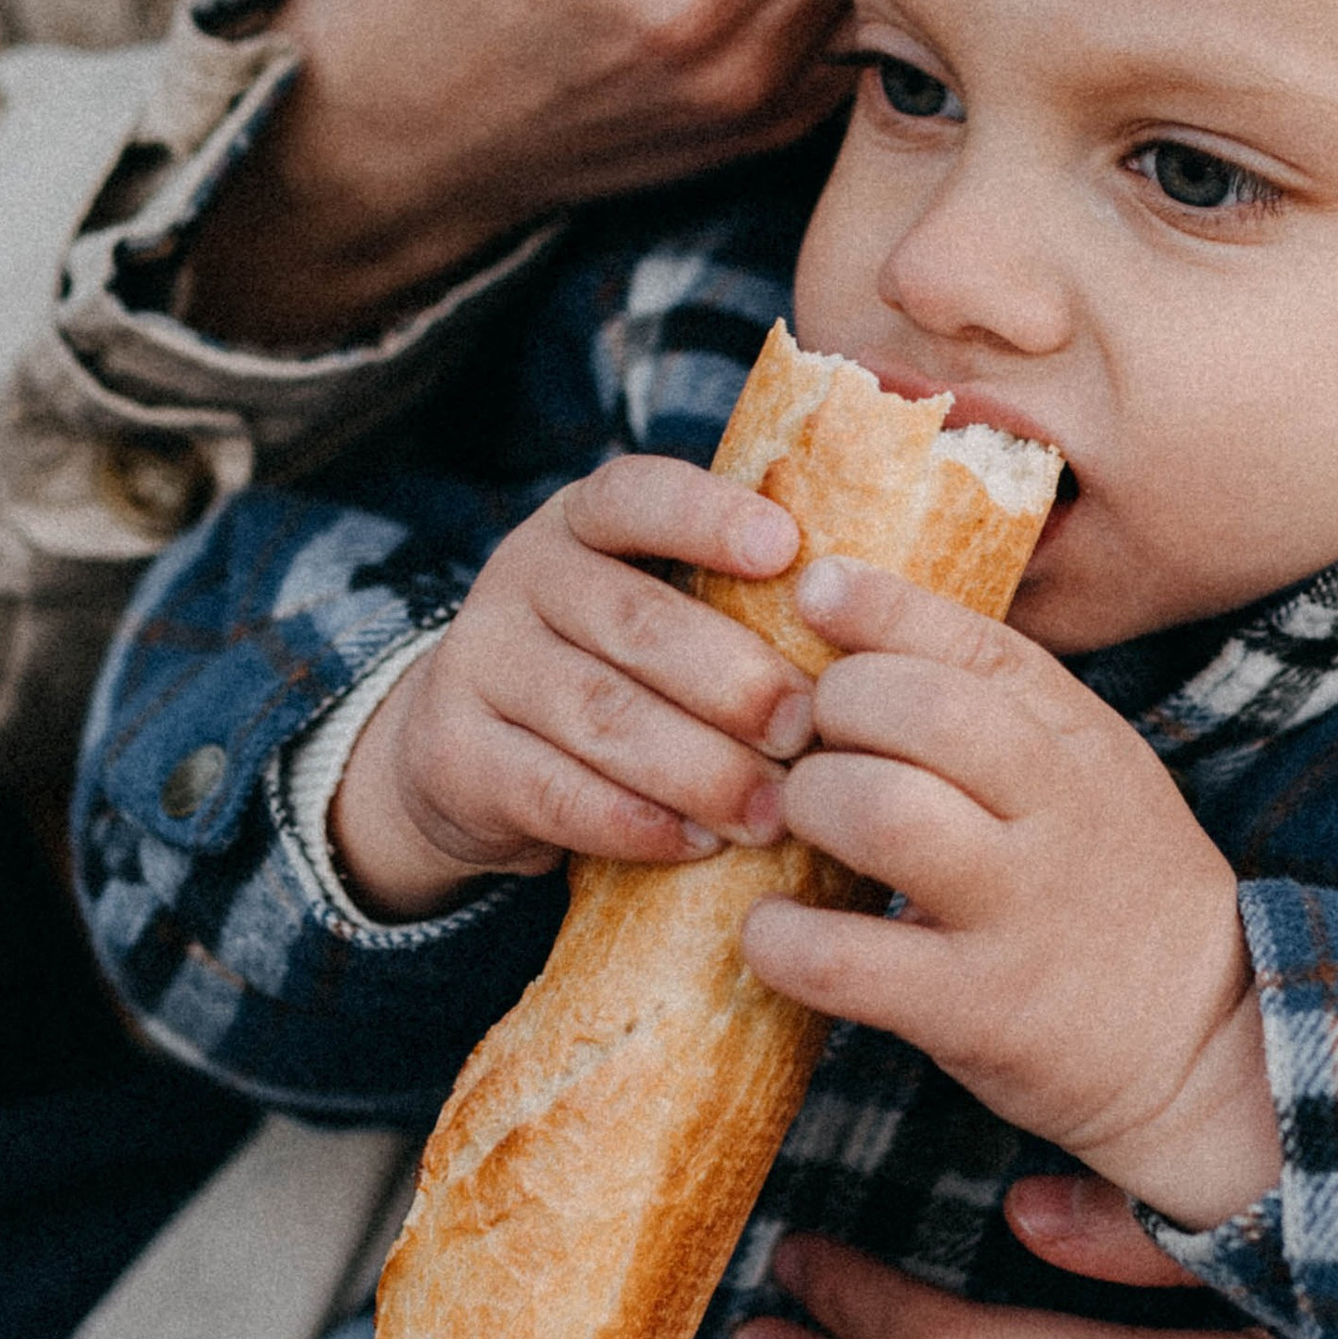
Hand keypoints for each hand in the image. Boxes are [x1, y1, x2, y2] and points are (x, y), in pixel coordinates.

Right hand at [329, 459, 813, 916]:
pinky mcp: (456, 755)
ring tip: (773, 810)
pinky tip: (697, 843)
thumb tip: (882, 627)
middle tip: (809, 730)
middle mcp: (523, 575)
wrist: (467, 752)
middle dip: (734, 681)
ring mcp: (480, 662)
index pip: (637, 495)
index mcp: (583, 520)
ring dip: (699, 769)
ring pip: (601, 715)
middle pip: (636, 622)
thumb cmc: (616, 671)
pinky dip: (634, 822)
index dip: (708, 516)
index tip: (786, 548)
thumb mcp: (653, 607)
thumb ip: (736, 603)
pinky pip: (554, 791)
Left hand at [741, 561, 1276, 1229]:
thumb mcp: (1094, 775)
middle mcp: (1060, 812)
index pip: (977, 642)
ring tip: (796, 826)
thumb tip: (863, 634)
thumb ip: (1002, 712)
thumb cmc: (1112, 894)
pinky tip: (773, 931)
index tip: (815, 590)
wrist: (1205, 1048)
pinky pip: (847, 960)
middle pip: (920, 710)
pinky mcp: (980, 1009)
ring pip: (883, 813)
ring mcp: (1023, 911)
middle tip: (808, 744)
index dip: (881, 607)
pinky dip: (782, 939)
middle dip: (832, 708)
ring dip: (809, 806)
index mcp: (1082, 742)